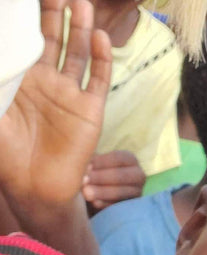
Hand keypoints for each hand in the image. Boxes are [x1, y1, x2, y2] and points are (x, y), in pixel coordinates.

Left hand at [0, 0, 110, 207]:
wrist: (34, 187)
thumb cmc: (6, 154)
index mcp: (19, 77)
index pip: (24, 38)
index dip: (26, 17)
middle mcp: (46, 81)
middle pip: (53, 38)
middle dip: (54, 12)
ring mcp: (70, 95)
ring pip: (77, 53)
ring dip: (80, 28)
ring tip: (81, 3)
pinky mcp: (90, 112)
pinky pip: (98, 80)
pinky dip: (101, 59)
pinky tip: (100, 38)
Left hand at [83, 150, 144, 210]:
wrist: (96, 191)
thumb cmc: (94, 171)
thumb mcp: (93, 162)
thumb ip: (90, 160)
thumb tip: (87, 167)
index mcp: (130, 160)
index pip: (118, 158)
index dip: (101, 162)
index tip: (86, 166)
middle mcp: (138, 175)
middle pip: (121, 176)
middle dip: (101, 178)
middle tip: (83, 180)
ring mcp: (137, 193)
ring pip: (121, 193)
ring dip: (102, 192)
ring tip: (85, 193)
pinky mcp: (132, 208)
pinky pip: (119, 206)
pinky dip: (105, 205)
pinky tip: (94, 203)